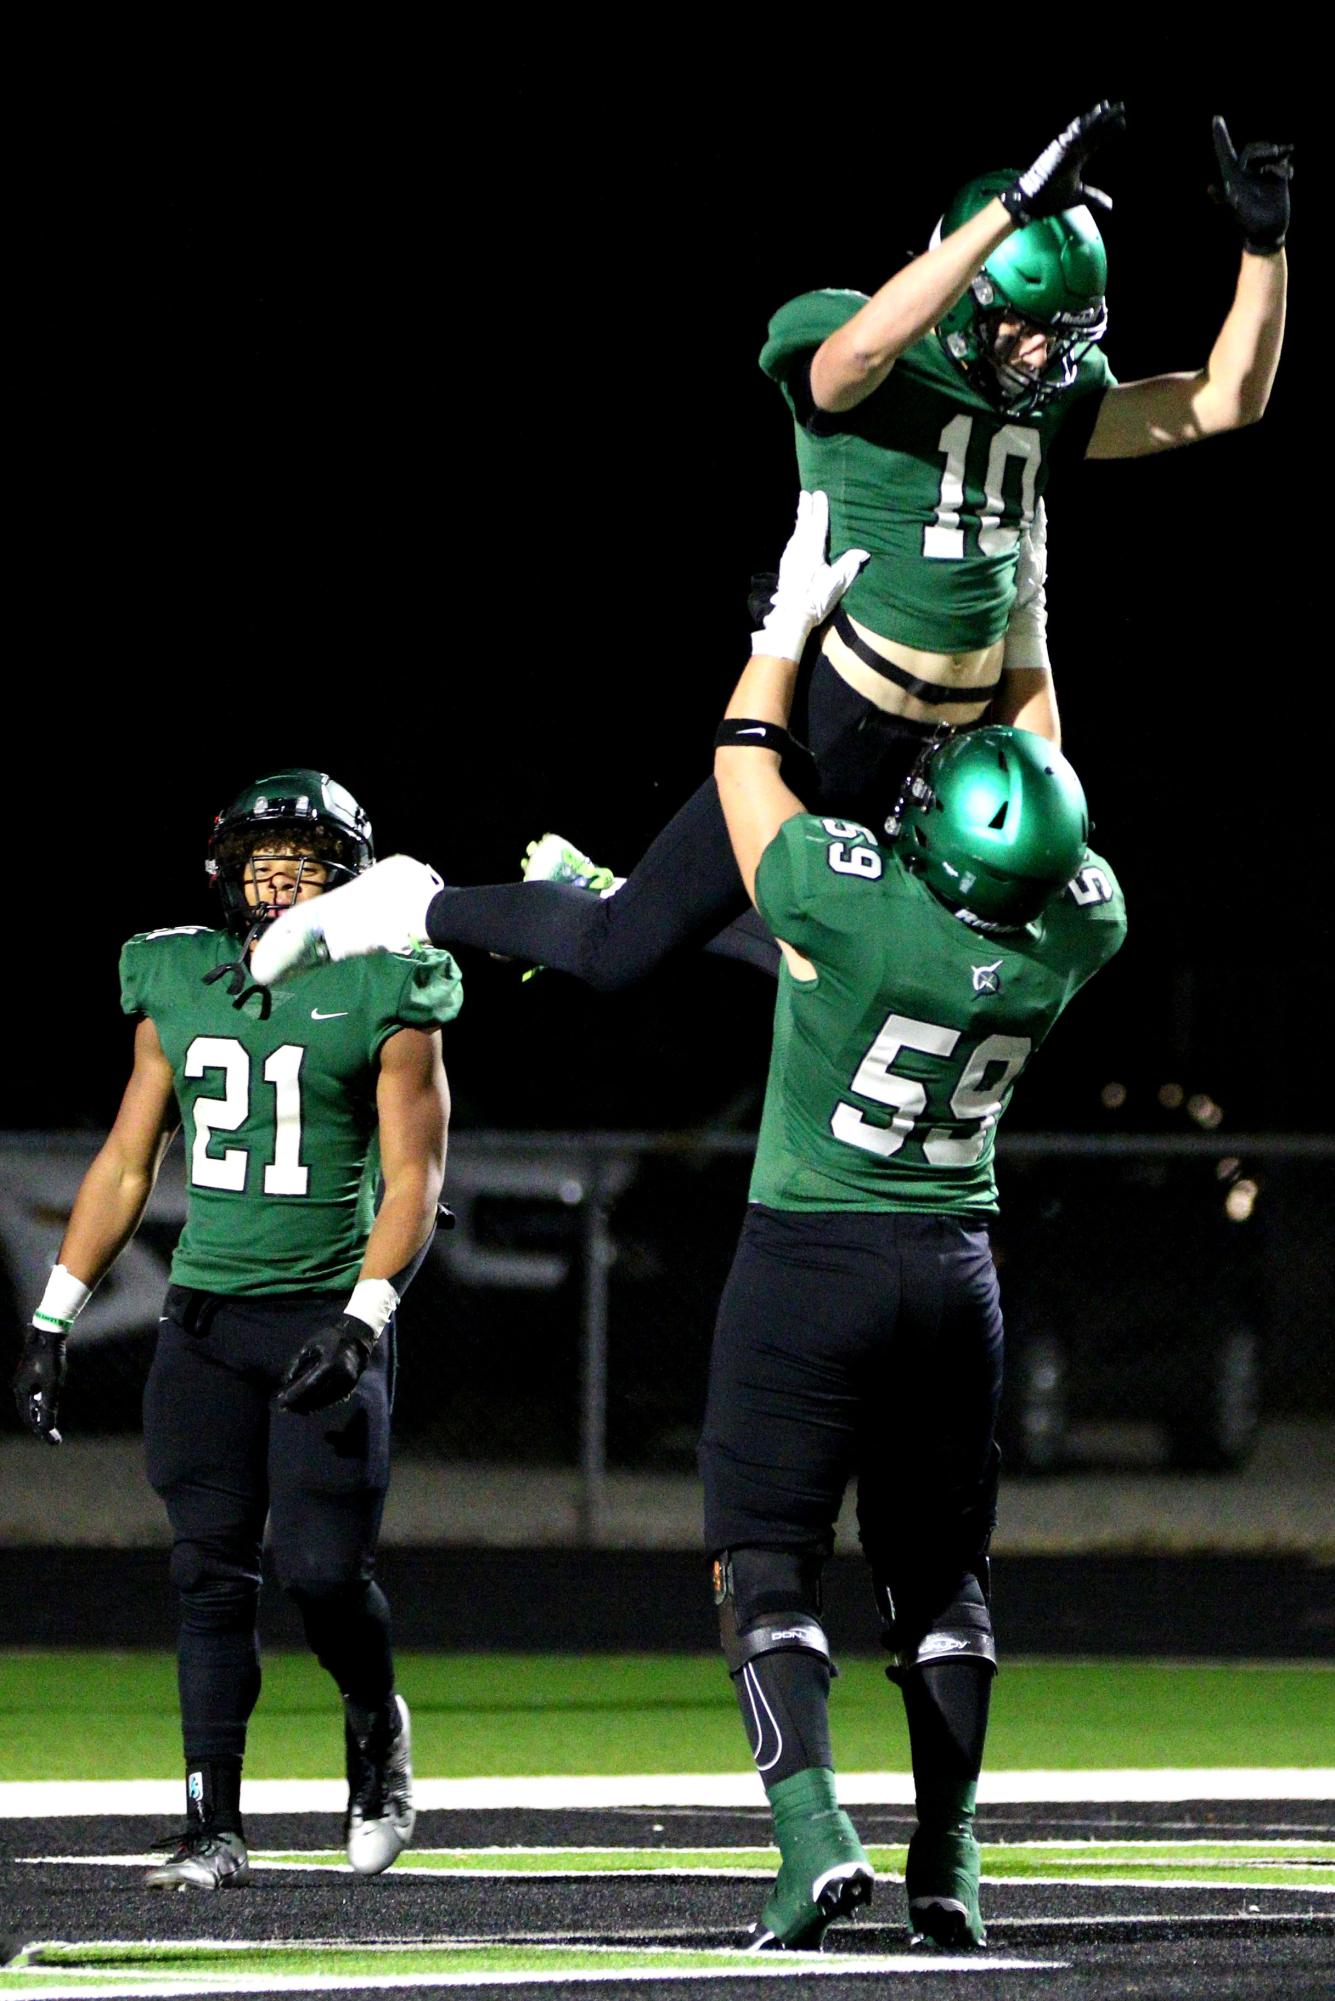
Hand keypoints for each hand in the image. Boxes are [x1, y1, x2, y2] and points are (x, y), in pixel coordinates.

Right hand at [13, 1328, 66, 1443]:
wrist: (48, 1332)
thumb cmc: (50, 1359)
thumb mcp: (52, 1387)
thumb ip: (48, 1408)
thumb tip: (46, 1429)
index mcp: (20, 1391)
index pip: (28, 1418)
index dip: (40, 1431)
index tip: (53, 1441)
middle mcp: (19, 1386)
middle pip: (29, 1412)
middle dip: (40, 1425)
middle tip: (54, 1438)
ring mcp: (24, 1378)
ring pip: (32, 1402)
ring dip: (41, 1414)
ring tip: (52, 1426)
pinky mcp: (31, 1371)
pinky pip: (35, 1392)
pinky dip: (42, 1402)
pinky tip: (50, 1405)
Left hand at [276, 1315, 373, 1414]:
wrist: (357, 1337)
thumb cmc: (330, 1338)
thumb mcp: (310, 1345)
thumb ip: (296, 1363)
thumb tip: (285, 1381)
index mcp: (330, 1364)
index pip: (309, 1385)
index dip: (294, 1395)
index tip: (280, 1402)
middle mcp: (340, 1376)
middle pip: (316, 1396)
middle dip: (299, 1404)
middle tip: (283, 1408)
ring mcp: (347, 1384)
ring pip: (324, 1402)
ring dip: (308, 1407)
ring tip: (293, 1408)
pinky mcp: (351, 1388)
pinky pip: (332, 1400)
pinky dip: (319, 1404)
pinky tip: (308, 1406)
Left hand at [753, 491, 868, 662]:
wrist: (791, 616)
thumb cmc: (816, 600)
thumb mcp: (837, 583)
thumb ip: (849, 565)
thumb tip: (863, 552)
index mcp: (812, 551)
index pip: (817, 525)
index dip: (820, 510)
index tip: (820, 494)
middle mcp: (798, 550)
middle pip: (803, 525)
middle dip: (805, 509)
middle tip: (805, 494)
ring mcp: (789, 558)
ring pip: (796, 534)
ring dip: (800, 520)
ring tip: (802, 509)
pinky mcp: (785, 567)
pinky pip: (791, 544)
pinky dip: (795, 535)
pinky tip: (796, 536)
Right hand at [1001, 101, 1124, 222]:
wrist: (1029, 200)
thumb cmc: (1051, 198)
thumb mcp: (1078, 196)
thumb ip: (1094, 197)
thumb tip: (1111, 205)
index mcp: (1077, 158)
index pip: (1096, 141)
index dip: (1108, 131)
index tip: (1122, 120)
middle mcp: (1073, 149)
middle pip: (1093, 130)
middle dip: (1106, 118)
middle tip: (1121, 105)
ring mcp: (1065, 148)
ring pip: (1084, 129)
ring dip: (1097, 117)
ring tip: (1109, 106)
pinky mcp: (1058, 149)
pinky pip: (1073, 134)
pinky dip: (1083, 125)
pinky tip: (1093, 114)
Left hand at [1210, 117, 1291, 253]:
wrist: (1268, 232)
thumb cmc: (1247, 224)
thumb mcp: (1234, 212)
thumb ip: (1223, 200)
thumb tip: (1209, 188)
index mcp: (1233, 177)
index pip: (1225, 152)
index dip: (1221, 136)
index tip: (1215, 118)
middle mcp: (1247, 173)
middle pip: (1253, 149)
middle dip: (1263, 148)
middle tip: (1276, 151)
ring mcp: (1263, 174)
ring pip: (1269, 154)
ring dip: (1276, 152)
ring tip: (1284, 156)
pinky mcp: (1277, 178)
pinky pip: (1283, 162)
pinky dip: (1285, 164)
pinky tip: (1288, 174)